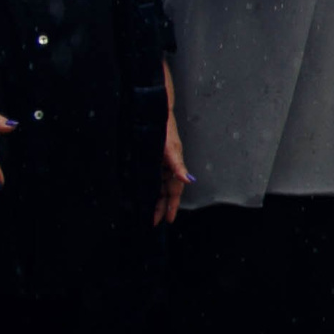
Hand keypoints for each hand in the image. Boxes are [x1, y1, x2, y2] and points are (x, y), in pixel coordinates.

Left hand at [156, 111, 191, 226]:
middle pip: (166, 191)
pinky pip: (152, 178)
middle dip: (162, 207)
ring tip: (150, 213)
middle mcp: (167, 166)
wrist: (153, 111)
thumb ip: (178, 165)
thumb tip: (189, 180)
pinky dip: (150, 188)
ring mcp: (159, 163)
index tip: (167, 220)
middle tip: (155, 222)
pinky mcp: (150, 158)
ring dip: (156, 200)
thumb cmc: (164, 128)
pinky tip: (144, 193)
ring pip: (158, 186)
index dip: (171, 205)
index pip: (174, 190)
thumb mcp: (171, 148)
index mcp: (174, 165)